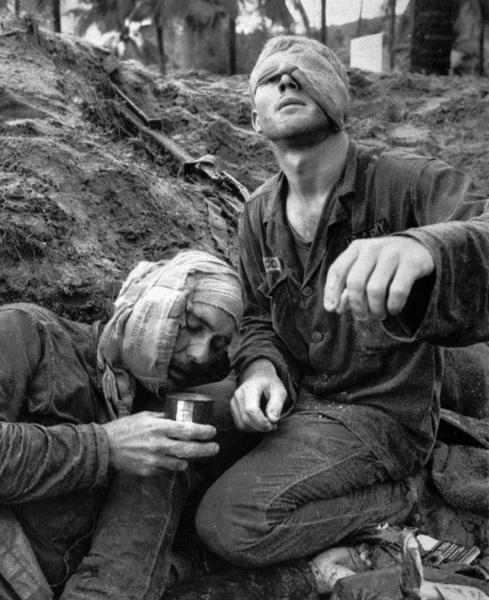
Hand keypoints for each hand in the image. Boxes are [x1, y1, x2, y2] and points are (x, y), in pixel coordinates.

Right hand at [101, 412, 218, 475]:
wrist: (105, 447)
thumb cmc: (126, 428)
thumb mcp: (145, 416)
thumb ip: (163, 418)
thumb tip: (179, 417)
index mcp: (159, 427)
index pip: (188, 430)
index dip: (203, 431)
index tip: (212, 431)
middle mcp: (159, 444)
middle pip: (190, 450)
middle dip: (206, 449)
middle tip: (216, 448)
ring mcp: (154, 460)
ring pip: (181, 463)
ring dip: (190, 459)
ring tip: (195, 454)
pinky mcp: (149, 471)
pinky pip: (167, 470)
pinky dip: (173, 465)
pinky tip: (173, 460)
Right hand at [231, 359, 286, 431]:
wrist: (258, 376)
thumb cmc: (270, 384)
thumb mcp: (279, 390)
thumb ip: (277, 404)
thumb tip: (273, 419)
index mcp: (251, 387)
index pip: (251, 409)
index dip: (262, 421)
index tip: (273, 424)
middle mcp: (239, 394)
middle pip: (246, 419)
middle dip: (261, 427)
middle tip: (273, 426)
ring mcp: (234, 401)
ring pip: (242, 424)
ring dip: (256, 429)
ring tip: (267, 424)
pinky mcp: (233, 408)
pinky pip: (240, 425)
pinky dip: (251, 428)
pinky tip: (260, 423)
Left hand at [324, 236, 434, 319]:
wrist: (420, 247)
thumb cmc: (383, 265)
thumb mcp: (364, 270)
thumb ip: (348, 288)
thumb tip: (336, 308)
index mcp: (356, 248)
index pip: (337, 270)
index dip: (331, 292)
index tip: (332, 309)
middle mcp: (372, 248)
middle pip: (355, 282)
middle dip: (357, 306)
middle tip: (363, 317)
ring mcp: (393, 254)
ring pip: (375, 289)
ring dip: (376, 309)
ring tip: (380, 314)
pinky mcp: (412, 262)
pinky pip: (398, 291)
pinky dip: (393, 306)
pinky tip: (393, 310)